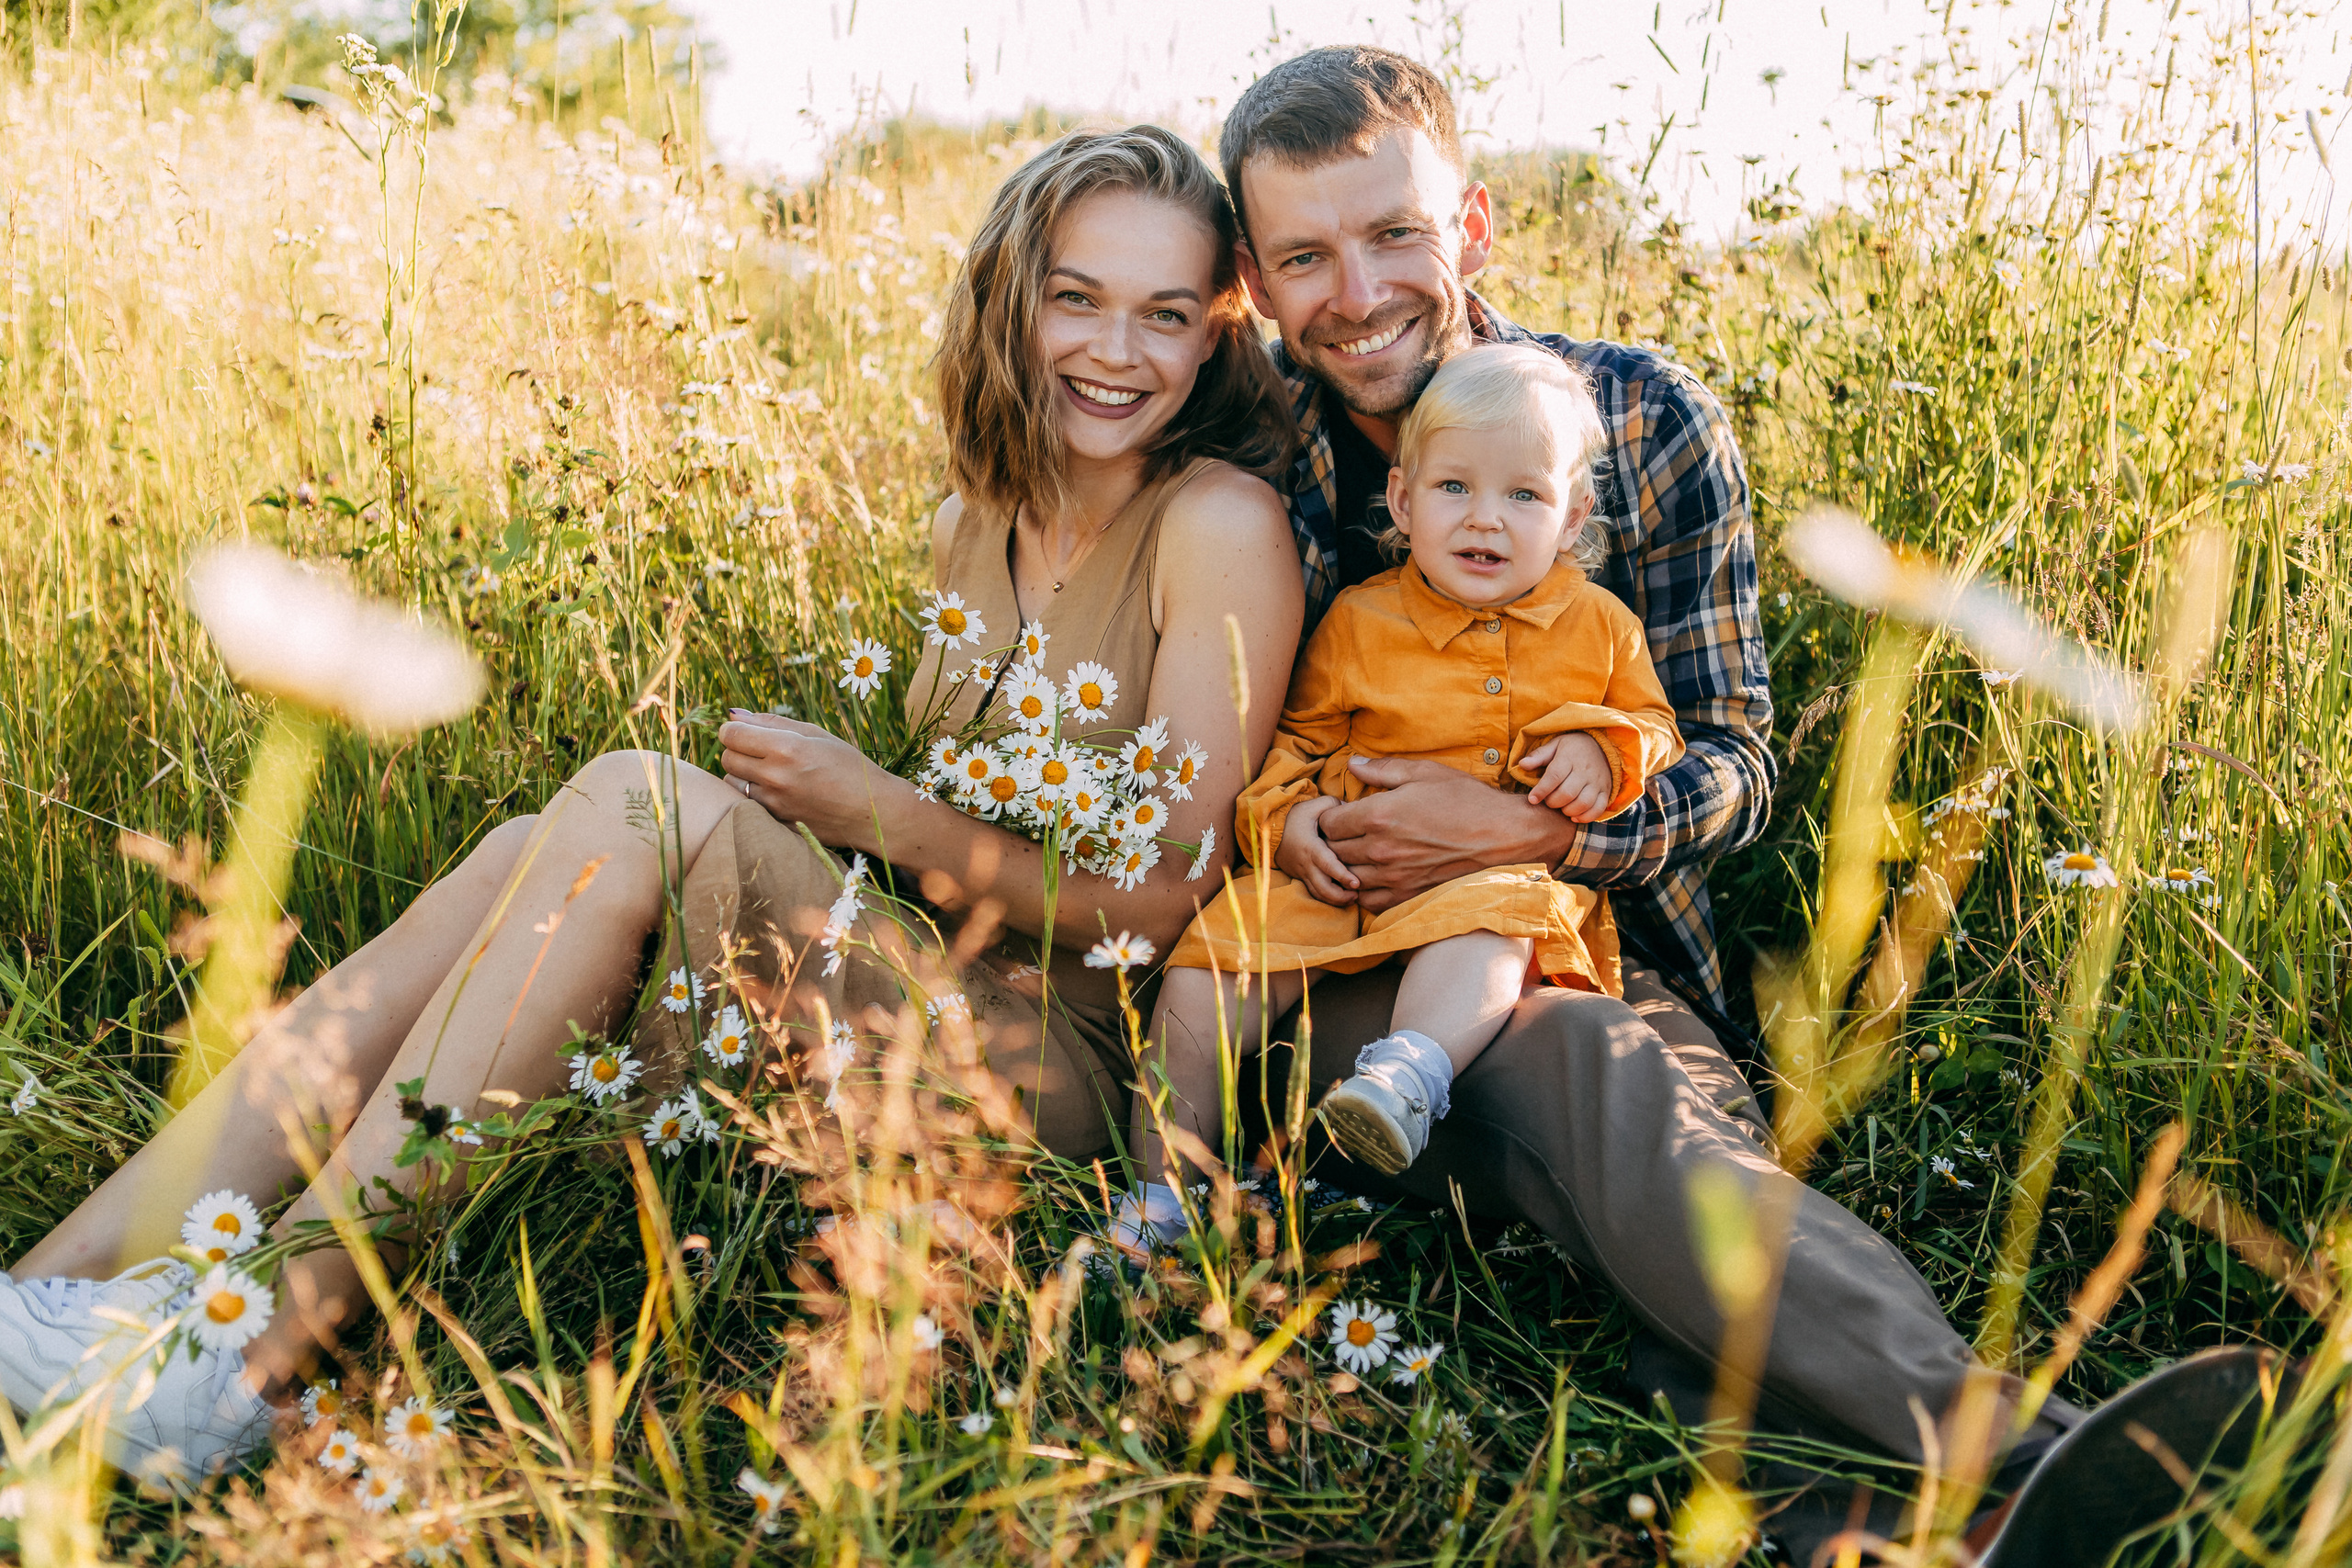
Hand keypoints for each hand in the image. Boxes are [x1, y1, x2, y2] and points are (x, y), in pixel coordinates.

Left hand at [717, 709, 897, 847]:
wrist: (874, 813)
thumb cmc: (850, 767)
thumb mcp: (817, 734)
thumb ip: (772, 722)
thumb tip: (733, 715)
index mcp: (786, 749)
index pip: (731, 735)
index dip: (733, 729)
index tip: (744, 731)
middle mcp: (775, 778)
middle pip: (727, 758)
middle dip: (737, 750)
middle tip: (759, 750)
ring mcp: (774, 805)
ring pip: (732, 784)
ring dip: (743, 775)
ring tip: (769, 773)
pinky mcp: (776, 824)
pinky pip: (747, 805)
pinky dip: (754, 796)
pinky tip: (778, 793)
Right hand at [1273, 795, 1359, 905]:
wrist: (1268, 828)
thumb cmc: (1294, 817)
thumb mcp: (1313, 806)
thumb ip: (1334, 805)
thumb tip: (1353, 809)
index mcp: (1310, 847)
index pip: (1327, 866)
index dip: (1342, 876)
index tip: (1357, 883)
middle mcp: (1305, 864)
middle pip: (1323, 888)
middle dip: (1341, 896)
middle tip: (1357, 893)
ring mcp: (1301, 873)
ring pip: (1318, 894)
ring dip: (1335, 900)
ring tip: (1352, 897)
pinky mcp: (1300, 877)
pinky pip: (1313, 892)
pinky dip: (1327, 898)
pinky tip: (1340, 896)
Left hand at [1319, 757, 1580, 912]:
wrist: (1502, 836)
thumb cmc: (1466, 800)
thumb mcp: (1424, 773)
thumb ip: (1382, 770)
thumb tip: (1352, 764)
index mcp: (1379, 815)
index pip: (1327, 823)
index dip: (1332, 815)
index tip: (1346, 811)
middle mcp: (1380, 850)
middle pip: (1333, 850)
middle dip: (1338, 838)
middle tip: (1353, 830)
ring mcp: (1392, 877)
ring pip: (1347, 876)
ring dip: (1350, 864)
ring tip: (1365, 851)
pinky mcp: (1407, 897)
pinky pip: (1368, 900)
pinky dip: (1366, 889)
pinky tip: (1378, 874)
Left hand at [1521, 733, 1614, 820]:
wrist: (1602, 746)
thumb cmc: (1572, 748)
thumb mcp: (1555, 745)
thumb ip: (1539, 756)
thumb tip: (1522, 764)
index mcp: (1570, 757)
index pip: (1554, 776)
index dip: (1542, 790)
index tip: (1532, 799)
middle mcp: (1585, 771)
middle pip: (1568, 793)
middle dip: (1553, 802)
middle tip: (1547, 802)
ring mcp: (1597, 782)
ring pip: (1583, 803)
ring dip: (1568, 811)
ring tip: (1560, 808)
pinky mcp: (1605, 791)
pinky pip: (1598, 808)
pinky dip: (1586, 817)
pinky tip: (1574, 816)